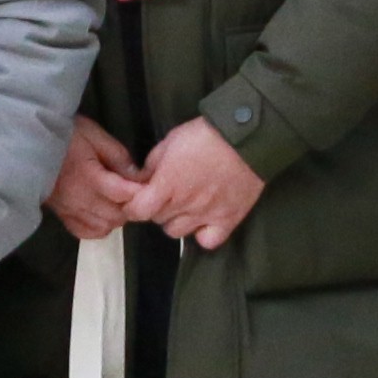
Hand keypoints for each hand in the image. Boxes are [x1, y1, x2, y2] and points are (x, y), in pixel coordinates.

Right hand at [48, 117, 147, 238]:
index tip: (147, 183)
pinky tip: (101, 213)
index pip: (124, 194)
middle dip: (130, 205)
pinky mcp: (61, 215)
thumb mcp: (93, 134)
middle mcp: (80, 198)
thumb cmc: (62, 135)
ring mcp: (69, 210)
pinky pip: (86, 232)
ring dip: (115, 216)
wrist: (26, 143)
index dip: (141, 191)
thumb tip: (137, 175)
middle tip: (132, 190)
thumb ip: (117, 155)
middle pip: (117, 215)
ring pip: (104, 226)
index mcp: (89, 176)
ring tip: (116, 200)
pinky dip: (98, 227)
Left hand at [126, 119, 268, 251]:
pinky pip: (208, 242)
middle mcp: (183, 205)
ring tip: (184, 206)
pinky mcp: (228, 220)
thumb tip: (141, 179)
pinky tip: (204, 221)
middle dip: (155, 207)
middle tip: (165, 194)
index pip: (137, 211)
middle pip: (157, 219)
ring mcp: (206, 216)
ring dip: (175, 220)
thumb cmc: (204, 135)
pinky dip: (202, 235)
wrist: (246, 139)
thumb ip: (152, 164)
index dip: (131, 206)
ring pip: (177, 232)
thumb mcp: (170, 142)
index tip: (136, 199)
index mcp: (166, 186)